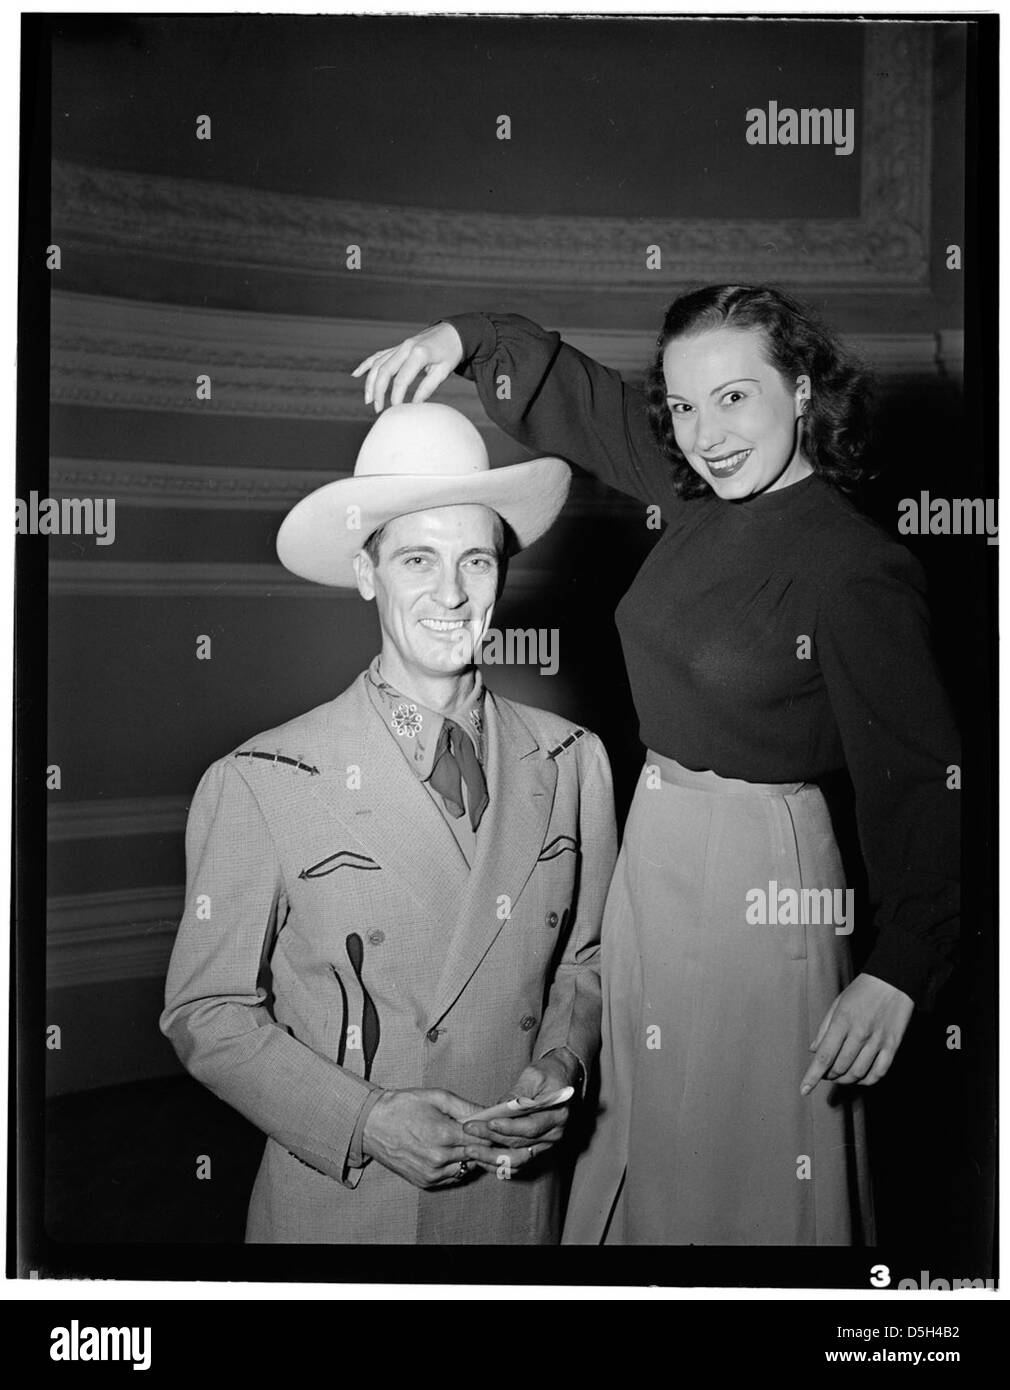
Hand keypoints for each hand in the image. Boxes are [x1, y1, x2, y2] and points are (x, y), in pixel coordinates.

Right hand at [352, 322, 463, 412]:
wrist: (452, 333)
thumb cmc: (450, 353)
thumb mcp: (443, 371)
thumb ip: (427, 388)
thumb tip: (414, 406)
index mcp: (419, 354)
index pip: (401, 379)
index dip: (396, 396)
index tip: (396, 410)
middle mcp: (406, 348)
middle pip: (384, 371)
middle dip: (379, 392)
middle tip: (378, 409)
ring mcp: (400, 346)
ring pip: (378, 364)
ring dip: (370, 383)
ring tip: (368, 400)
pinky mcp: (398, 348)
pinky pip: (378, 356)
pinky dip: (366, 365)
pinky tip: (356, 374)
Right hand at [362, 1087, 481, 1189]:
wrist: (372, 1124)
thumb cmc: (403, 1106)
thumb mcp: (437, 1097)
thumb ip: (465, 1107)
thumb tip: (489, 1113)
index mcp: (444, 1135)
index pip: (483, 1139)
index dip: (488, 1130)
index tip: (489, 1124)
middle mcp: (439, 1159)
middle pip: (477, 1154)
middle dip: (481, 1142)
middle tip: (478, 1131)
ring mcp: (432, 1174)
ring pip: (466, 1167)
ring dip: (469, 1155)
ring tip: (460, 1139)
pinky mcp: (425, 1182)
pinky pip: (452, 1176)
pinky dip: (455, 1165)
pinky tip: (448, 1151)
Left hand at [460, 1048, 579, 1174]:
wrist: (561, 1078)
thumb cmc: (548, 1073)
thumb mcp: (534, 1075)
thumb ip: (518, 1092)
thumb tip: (499, 1108)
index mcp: (557, 1116)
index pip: (530, 1127)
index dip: (508, 1127)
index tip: (488, 1122)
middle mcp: (553, 1135)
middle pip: (520, 1144)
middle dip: (491, 1138)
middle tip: (469, 1130)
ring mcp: (545, 1145)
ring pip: (517, 1160)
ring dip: (492, 1158)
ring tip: (470, 1150)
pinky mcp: (536, 1149)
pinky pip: (516, 1163)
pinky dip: (498, 1164)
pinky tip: (480, 1158)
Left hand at [801, 973, 913, 1094]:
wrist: (894, 980)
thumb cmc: (862, 991)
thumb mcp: (838, 1003)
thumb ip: (824, 1028)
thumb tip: (813, 1050)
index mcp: (842, 1021)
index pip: (824, 1056)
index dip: (812, 1076)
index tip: (804, 1090)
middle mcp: (860, 1033)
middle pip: (840, 1067)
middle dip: (829, 1076)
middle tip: (826, 1074)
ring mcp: (877, 1041)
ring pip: (858, 1073)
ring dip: (845, 1080)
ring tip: (840, 1076)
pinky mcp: (892, 1045)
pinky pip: (879, 1072)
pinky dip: (866, 1080)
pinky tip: (859, 1078)